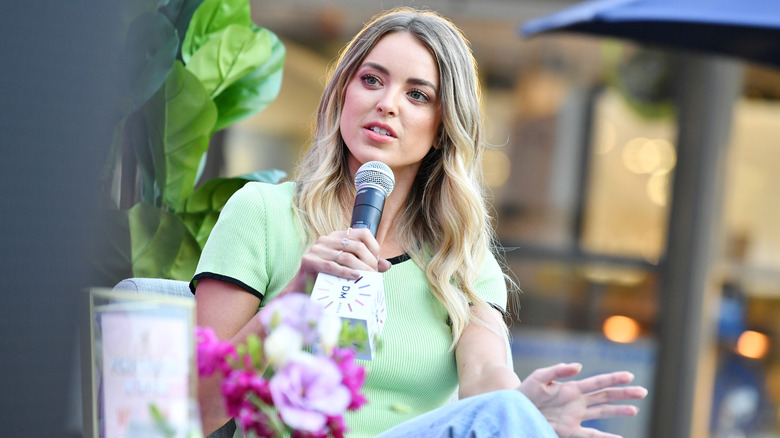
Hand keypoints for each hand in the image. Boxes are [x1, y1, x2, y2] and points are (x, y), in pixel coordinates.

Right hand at [282, 227, 391, 293]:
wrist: (303, 291)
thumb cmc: (329, 279)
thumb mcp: (350, 269)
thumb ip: (368, 265)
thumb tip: (387, 265)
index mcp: (337, 236)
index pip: (363, 233)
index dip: (374, 247)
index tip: (377, 264)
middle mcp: (326, 239)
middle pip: (356, 246)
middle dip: (369, 262)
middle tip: (374, 276)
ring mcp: (316, 248)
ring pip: (346, 256)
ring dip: (361, 269)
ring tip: (368, 279)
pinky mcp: (308, 260)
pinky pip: (331, 266)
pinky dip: (345, 272)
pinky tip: (355, 278)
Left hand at [517, 363, 647, 437]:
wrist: (514, 408)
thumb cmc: (526, 391)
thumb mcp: (539, 377)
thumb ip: (557, 370)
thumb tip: (579, 367)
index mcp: (571, 387)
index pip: (597, 382)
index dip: (613, 379)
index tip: (629, 376)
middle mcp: (577, 401)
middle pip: (605, 396)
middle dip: (624, 394)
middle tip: (642, 391)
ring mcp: (574, 416)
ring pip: (602, 413)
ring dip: (618, 411)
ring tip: (635, 410)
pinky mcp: (568, 430)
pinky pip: (590, 435)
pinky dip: (604, 437)